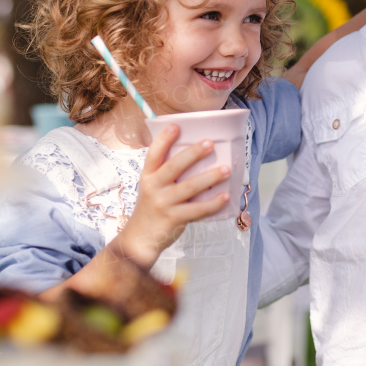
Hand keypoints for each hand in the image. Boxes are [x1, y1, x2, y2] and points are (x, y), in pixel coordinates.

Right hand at [112, 124, 229, 268]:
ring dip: (210, 177)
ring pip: (189, 187)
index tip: (176, 126)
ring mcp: (163, 203)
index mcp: (147, 176)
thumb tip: (195, 155)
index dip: (164, 139)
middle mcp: (153, 187)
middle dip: (193, 153)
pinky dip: (213, 203)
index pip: (153, 154)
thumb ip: (165, 174)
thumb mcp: (151, 188)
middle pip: (174, 166)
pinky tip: (225, 196)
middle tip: (210, 143)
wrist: (140, 239)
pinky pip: (197, 209)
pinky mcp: (174, 218)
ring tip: (226, 169)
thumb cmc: (151, 208)